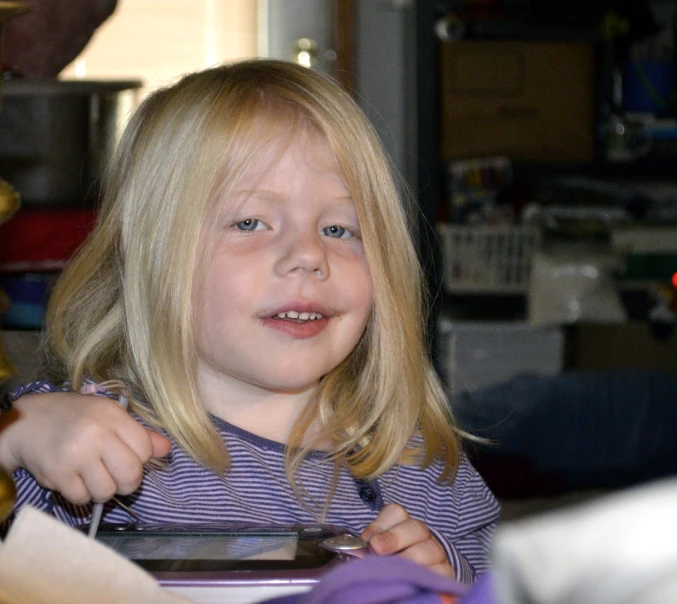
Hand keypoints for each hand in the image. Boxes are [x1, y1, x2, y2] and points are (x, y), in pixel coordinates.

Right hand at [0, 391, 170, 504]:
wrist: (27, 422)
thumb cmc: (75, 418)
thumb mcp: (109, 415)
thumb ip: (139, 434)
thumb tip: (166, 449)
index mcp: (112, 416)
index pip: (145, 449)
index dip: (140, 458)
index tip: (127, 455)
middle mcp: (96, 435)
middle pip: (131, 475)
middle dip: (127, 482)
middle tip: (116, 475)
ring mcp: (76, 456)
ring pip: (107, 492)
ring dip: (102, 490)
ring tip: (92, 475)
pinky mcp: (58, 475)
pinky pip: (82, 498)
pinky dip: (82, 494)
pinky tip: (75, 479)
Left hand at [361, 503, 454, 576]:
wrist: (420, 576)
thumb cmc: (393, 561)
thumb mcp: (379, 549)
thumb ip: (372, 544)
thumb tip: (362, 546)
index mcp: (402, 524)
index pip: (395, 513)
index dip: (381, 524)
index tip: (369, 540)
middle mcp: (421, 534)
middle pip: (414, 527)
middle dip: (394, 538)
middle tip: (378, 548)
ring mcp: (436, 551)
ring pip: (430, 549)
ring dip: (411, 559)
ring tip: (396, 570)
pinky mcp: (446, 571)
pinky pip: (441, 570)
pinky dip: (428, 575)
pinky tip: (415, 581)